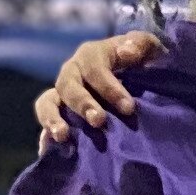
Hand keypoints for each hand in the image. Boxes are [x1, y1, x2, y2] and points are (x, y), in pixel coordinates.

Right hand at [37, 32, 162, 141]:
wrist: (139, 76)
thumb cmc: (144, 61)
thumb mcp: (149, 47)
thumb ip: (141, 44)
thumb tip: (127, 52)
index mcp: (92, 55)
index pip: (94, 68)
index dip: (109, 88)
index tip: (129, 108)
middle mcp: (73, 73)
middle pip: (68, 86)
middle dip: (82, 104)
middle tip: (99, 121)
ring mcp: (64, 95)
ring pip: (47, 102)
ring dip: (52, 118)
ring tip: (62, 136)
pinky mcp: (61, 115)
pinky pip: (47, 124)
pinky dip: (46, 137)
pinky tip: (49, 150)